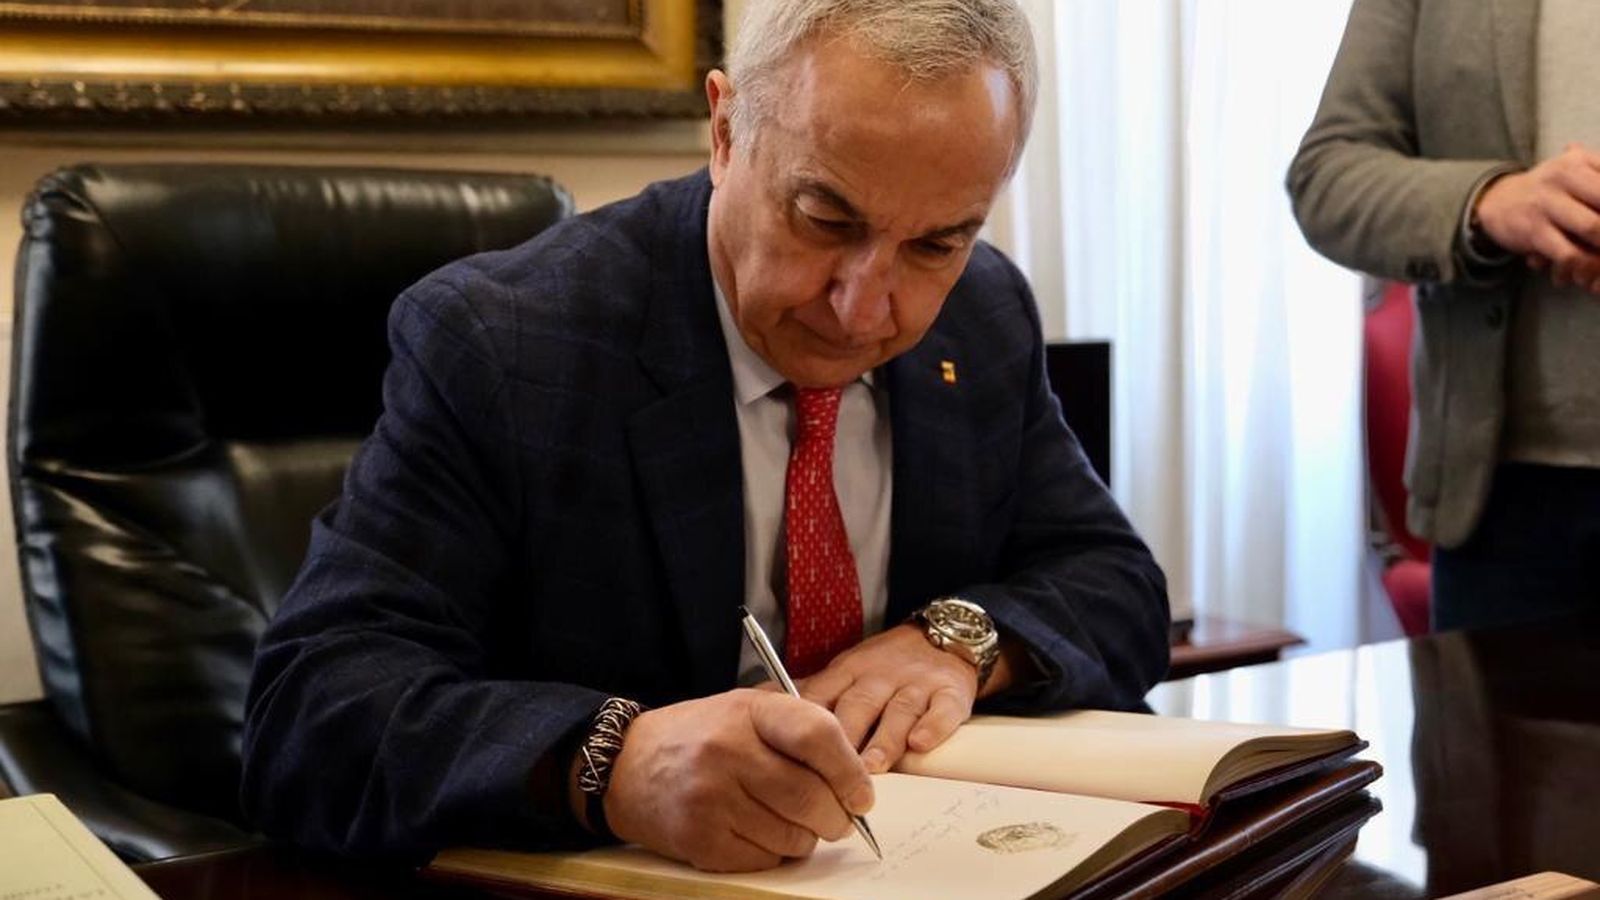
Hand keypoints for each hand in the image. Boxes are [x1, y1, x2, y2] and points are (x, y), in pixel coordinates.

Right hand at [600, 689, 872, 871]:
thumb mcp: (745, 711)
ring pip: (792, 836)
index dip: (851, 771)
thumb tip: (856, 784)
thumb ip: (799, 733)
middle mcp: (727, 751)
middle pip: (811, 796)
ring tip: (790, 824)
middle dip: (837, 818)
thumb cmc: (700, 737)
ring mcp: (711, 798)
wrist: (626, 766)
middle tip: (838, 820)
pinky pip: (764, 859)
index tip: (862, 795)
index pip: (818, 735)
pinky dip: (774, 854)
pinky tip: (758, 834)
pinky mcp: (700, 839)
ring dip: (805, 839)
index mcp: (747, 711)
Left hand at [798, 624, 977, 774]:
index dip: (808, 726)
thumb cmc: (885, 667)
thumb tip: (761, 707)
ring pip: (898, 710)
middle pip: (858, 705)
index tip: (793, 754)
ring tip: (873, 766)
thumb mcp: (844, 672)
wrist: (941, 638)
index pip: (823, 697)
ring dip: (884, 738)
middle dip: (844, 737)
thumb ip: (812, 695)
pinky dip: (934, 726)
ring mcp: (916, 684)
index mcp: (847, 672)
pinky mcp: (950, 693)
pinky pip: (943, 709)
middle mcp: (880, 677)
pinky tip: (921, 743)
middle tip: (832, 771)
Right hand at [1475, 143, 1599, 292]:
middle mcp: (1565, 175)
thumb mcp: (1577, 169)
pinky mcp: (1534, 230)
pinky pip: (1568, 254)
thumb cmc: (1549, 190)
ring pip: (1594, 228)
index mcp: (1582, 160)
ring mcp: (1547, 202)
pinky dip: (1584, 268)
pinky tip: (1586, 276)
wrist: (1497, 202)